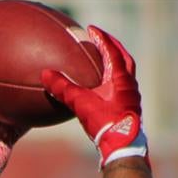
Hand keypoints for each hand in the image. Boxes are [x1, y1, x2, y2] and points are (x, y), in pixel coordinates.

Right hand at [41, 25, 146, 166]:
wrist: (123, 147)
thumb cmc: (105, 123)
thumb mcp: (80, 103)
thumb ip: (63, 88)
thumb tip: (46, 74)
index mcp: (120, 78)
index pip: (111, 51)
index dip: (101, 38)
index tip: (91, 30)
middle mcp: (130, 85)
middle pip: (124, 59)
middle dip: (113, 48)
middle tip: (103, 41)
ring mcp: (132, 98)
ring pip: (126, 74)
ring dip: (116, 65)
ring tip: (104, 63)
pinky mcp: (130, 110)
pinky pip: (123, 88)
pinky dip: (115, 81)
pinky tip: (105, 90)